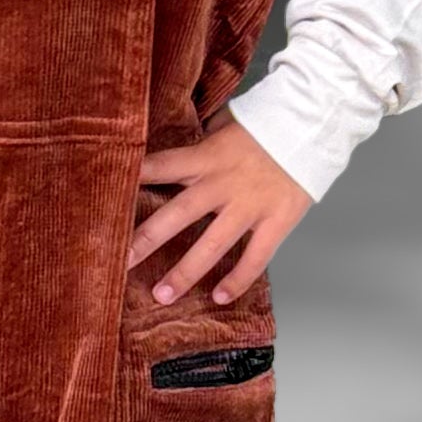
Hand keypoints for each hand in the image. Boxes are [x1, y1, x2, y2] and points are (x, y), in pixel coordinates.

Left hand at [128, 120, 311, 307]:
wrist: (315, 126)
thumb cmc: (267, 124)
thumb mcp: (227, 124)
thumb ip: (201, 144)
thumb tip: (174, 155)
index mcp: (207, 156)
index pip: (162, 166)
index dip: (135, 178)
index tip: (107, 194)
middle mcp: (223, 184)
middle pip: (177, 214)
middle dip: (147, 239)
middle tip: (121, 262)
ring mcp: (250, 206)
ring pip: (211, 245)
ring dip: (185, 272)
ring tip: (162, 295)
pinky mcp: (276, 222)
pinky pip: (254, 258)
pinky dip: (237, 279)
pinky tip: (219, 297)